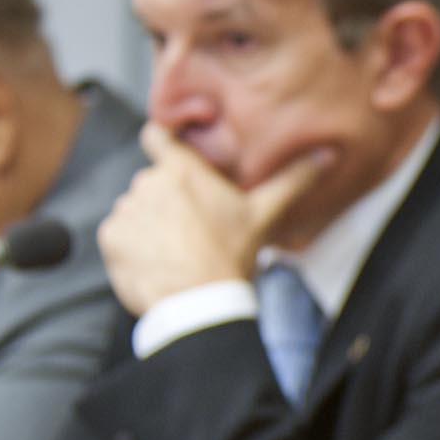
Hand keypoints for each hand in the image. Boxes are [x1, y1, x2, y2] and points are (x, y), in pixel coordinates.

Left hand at [95, 125, 327, 313]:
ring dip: (149, 225)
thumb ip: (293, 180)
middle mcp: (149, 182)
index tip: (170, 154)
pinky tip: (158, 263)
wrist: (199, 303)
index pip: (156, 136)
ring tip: (176, 251)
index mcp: (183, 171)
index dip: (161, 142)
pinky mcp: (111, 237)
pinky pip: (119, 234)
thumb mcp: (264, 215)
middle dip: (167, 200)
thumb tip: (327, 154)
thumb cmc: (233, 255)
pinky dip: (132, 247)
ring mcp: (127, 209)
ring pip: (136, 210)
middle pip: (153, 183)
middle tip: (192, 229)